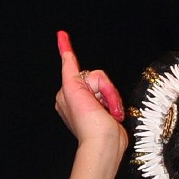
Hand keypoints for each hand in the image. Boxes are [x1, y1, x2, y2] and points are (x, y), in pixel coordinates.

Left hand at [54, 29, 127, 154]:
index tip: (61, 34)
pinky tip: (114, 114)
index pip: (70, 66)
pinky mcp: (106, 111)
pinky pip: (114, 97)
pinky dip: (116, 105)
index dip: (66, 50)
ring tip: (110, 112)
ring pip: (107, 86)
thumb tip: (64, 53)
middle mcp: (78, 97)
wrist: (104, 144)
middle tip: (101, 103)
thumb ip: (69, 68)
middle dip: (104, 88)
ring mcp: (93, 104)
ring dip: (112, 98)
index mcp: (67, 93)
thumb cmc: (88, 122)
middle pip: (96, 76)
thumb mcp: (73, 90)